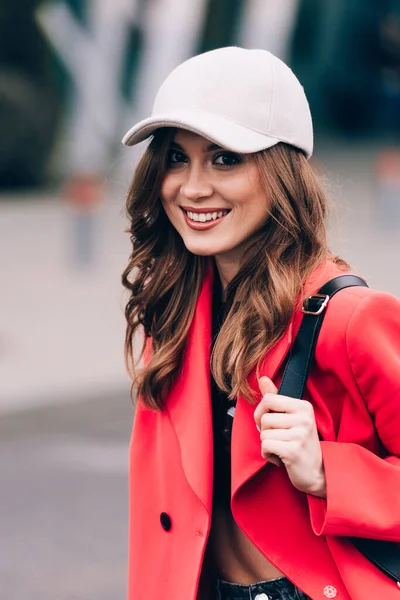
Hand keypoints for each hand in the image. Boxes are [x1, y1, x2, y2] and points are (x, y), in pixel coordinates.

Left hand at [254, 376, 325, 497]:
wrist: (317, 472)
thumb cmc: (300, 443)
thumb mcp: (291, 417)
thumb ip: (275, 397)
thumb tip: (262, 378)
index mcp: (304, 406)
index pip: (268, 399)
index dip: (261, 413)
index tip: (271, 423)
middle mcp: (304, 418)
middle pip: (264, 418)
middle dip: (265, 432)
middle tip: (279, 439)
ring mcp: (300, 435)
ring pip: (263, 434)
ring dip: (268, 445)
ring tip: (283, 448)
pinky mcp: (293, 451)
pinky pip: (265, 447)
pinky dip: (268, 455)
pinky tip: (281, 458)